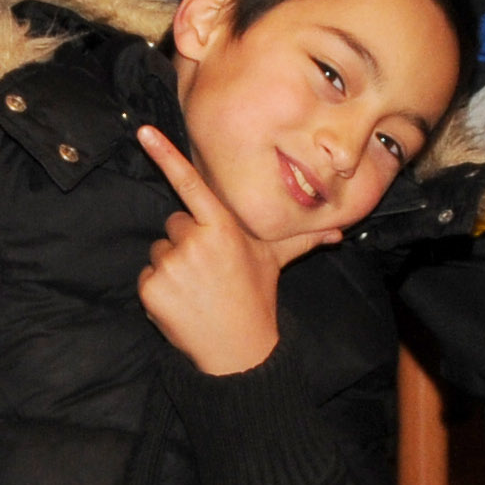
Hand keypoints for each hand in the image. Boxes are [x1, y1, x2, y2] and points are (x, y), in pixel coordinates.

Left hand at [135, 126, 338, 375]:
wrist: (237, 352)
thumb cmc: (256, 299)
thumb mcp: (276, 261)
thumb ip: (302, 239)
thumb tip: (340, 231)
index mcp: (223, 228)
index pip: (190, 183)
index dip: (165, 155)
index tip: (145, 132)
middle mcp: (194, 242)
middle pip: (175, 223)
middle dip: (187, 240)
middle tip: (210, 268)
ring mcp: (170, 266)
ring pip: (159, 250)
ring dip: (172, 265)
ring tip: (198, 288)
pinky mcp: (151, 289)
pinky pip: (147, 276)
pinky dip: (160, 289)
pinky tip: (183, 303)